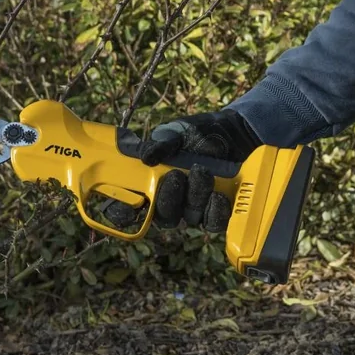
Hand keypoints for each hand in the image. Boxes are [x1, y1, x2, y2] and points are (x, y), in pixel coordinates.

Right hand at [95, 108, 262, 233]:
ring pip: (188, 218)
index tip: (128, 206)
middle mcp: (169, 200)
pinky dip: (215, 211)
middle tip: (176, 175)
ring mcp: (193, 208)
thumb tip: (146, 158)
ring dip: (194, 197)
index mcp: (150, 183)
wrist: (232, 132)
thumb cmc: (197, 133)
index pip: (128, 206)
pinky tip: (218, 195)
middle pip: (161, 216)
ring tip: (202, 171)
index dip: (122, 211)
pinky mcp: (216, 211)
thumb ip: (162, 145)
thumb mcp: (177, 133)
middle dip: (168, 198)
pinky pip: (212, 222)